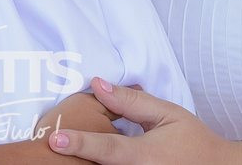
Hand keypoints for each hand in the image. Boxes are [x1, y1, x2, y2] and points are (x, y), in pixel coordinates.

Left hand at [48, 78, 236, 163]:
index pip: (107, 149)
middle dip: (75, 158)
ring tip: (67, 148)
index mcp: (145, 156)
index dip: (80, 143)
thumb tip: (98, 84)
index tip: (55, 139)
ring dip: (84, 163)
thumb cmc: (192, 140)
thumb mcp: (167, 114)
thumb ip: (131, 102)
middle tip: (49, 143)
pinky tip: (86, 157)